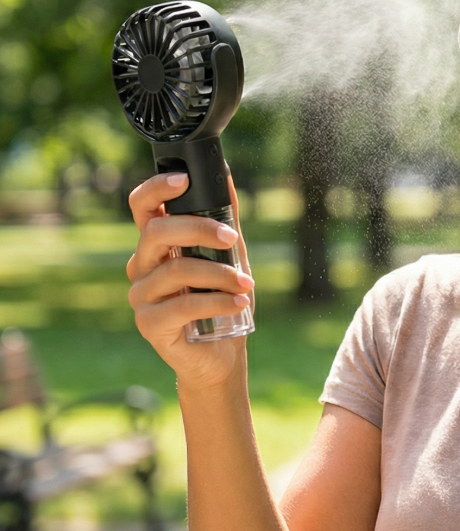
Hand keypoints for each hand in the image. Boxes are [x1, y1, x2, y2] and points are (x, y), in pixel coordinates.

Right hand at [126, 172, 253, 389]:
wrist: (221, 354)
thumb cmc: (222, 301)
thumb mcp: (230, 255)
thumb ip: (226, 219)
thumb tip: (227, 176)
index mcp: (157, 245)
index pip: (143, 207)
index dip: (157, 188)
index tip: (185, 179)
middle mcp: (142, 266)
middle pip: (157, 232)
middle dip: (199, 229)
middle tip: (231, 239)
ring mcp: (141, 296)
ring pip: (176, 269)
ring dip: (219, 274)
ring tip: (246, 284)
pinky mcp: (149, 324)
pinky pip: (183, 304)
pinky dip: (217, 301)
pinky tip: (239, 303)